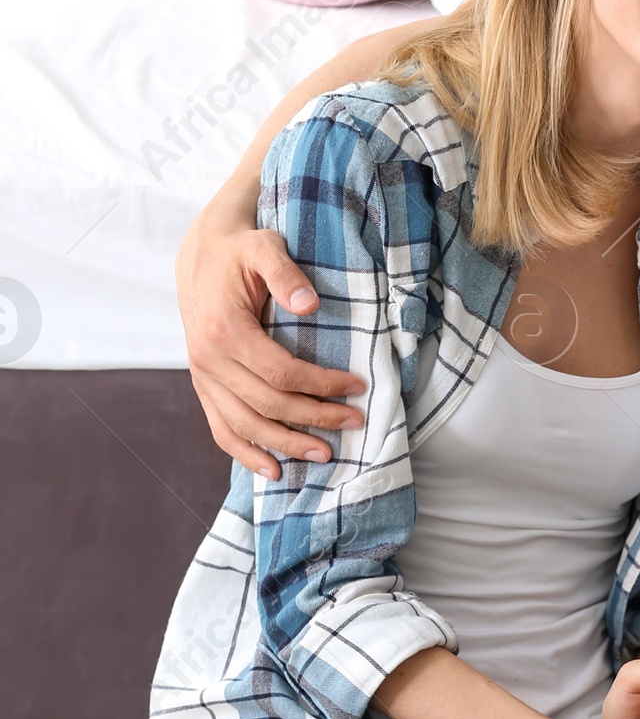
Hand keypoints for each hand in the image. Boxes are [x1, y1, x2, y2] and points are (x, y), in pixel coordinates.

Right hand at [179, 212, 364, 478]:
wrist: (202, 257)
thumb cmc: (241, 251)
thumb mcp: (264, 247)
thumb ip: (285, 273)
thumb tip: (310, 304)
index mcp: (224, 329)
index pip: (280, 372)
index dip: (321, 384)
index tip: (357, 387)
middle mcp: (208, 359)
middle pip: (267, 405)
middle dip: (314, 418)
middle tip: (354, 423)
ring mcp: (202, 377)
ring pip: (245, 425)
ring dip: (286, 445)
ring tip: (325, 455)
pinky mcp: (203, 387)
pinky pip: (221, 430)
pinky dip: (246, 454)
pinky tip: (273, 471)